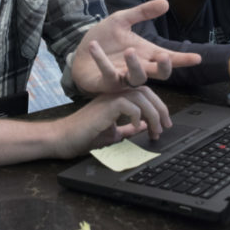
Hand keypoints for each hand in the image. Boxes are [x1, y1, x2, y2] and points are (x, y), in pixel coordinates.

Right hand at [54, 86, 171, 158]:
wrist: (63, 138)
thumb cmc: (84, 136)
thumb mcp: (113, 133)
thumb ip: (128, 129)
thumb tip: (143, 128)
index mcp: (118, 98)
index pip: (144, 94)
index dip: (158, 107)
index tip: (164, 125)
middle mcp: (115, 93)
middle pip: (146, 91)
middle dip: (160, 109)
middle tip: (165, 127)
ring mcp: (110, 97)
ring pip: (140, 96)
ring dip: (152, 114)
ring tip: (154, 130)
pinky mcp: (106, 105)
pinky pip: (129, 104)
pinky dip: (137, 115)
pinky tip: (137, 127)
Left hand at [71, 0, 201, 93]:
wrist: (80, 53)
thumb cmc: (104, 39)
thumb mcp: (122, 20)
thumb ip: (143, 12)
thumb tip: (166, 2)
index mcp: (145, 53)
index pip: (168, 58)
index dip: (183, 59)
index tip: (197, 58)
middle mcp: (138, 67)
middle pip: (159, 74)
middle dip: (164, 67)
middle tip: (163, 56)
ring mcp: (123, 77)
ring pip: (137, 79)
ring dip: (135, 65)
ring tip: (129, 50)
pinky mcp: (106, 82)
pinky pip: (108, 74)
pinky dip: (101, 60)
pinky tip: (94, 46)